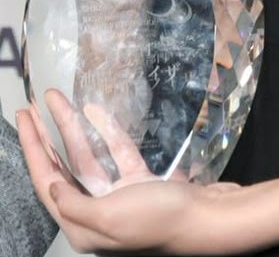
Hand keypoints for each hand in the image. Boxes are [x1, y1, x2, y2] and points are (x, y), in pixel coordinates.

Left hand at [16, 106, 276, 254]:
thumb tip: (51, 184)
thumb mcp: (110, 218)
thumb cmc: (161, 221)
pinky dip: (107, 131)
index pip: (48, 181)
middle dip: (46, 136)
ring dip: (73, 127)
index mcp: (84, 226)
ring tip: (58, 99)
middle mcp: (97, 212)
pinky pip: (118, 153)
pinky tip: (96, 111)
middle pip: (62, 168)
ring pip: (88, 156)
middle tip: (32, 106)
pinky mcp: (141, 183)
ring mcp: (120, 197)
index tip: (24, 118)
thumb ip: (75, 204)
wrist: (208, 218)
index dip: (33, 149)